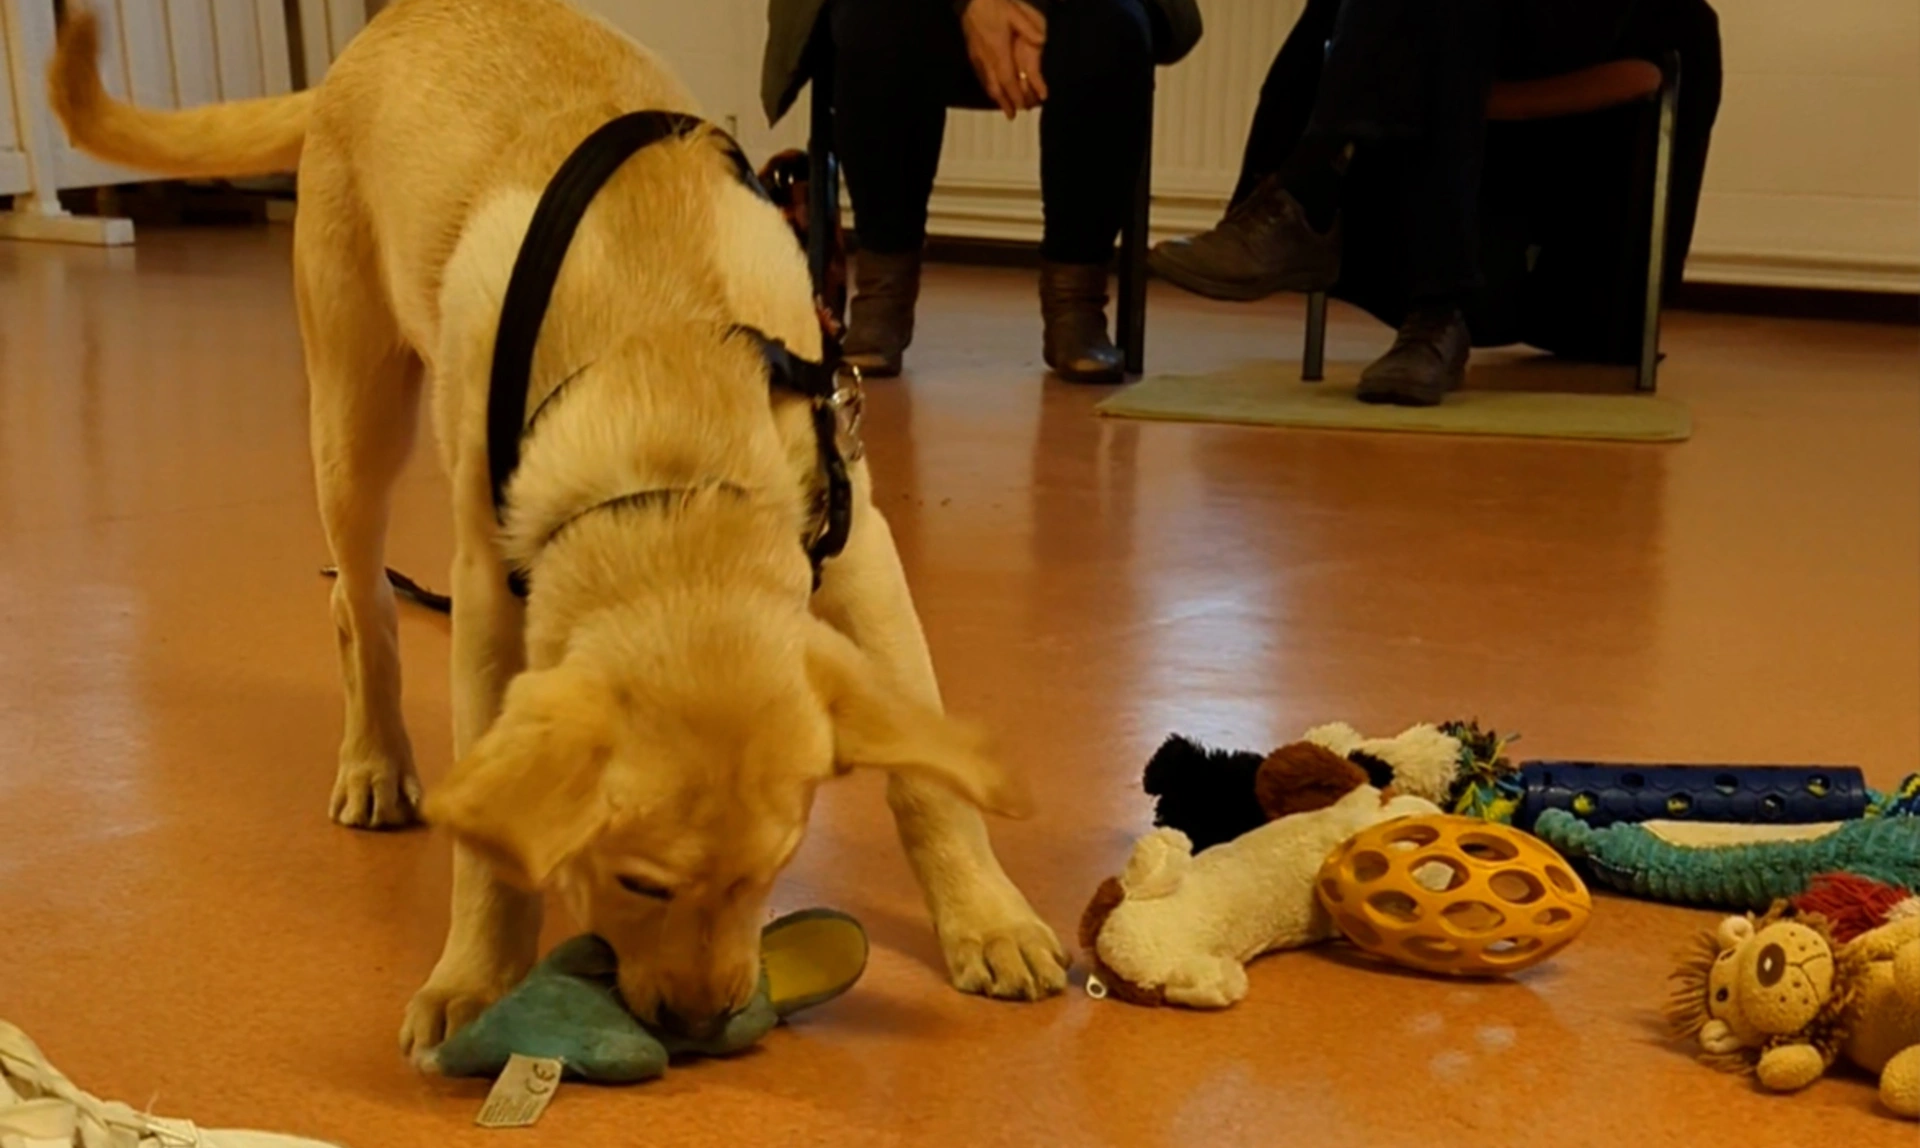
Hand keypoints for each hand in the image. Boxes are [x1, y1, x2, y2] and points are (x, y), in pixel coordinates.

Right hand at [960, 0, 1047, 118]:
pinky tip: (990, 88)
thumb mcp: (1015, 13)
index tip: (1020, 108)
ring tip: (1002, 107)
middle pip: (995, 87)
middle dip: (1004, 103)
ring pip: (986, 82)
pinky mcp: (972, 52)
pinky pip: (980, 75)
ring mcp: (977, 56)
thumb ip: (1029, 29)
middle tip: (1011, 116)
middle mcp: (987, 58)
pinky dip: (987, 85)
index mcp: (999, 51)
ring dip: (995, 97)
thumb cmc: (993, 5)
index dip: (1014, 96)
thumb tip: (1042, 42)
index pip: (1008, 79)